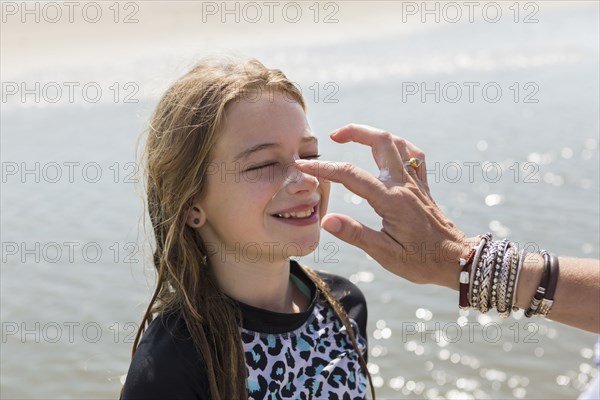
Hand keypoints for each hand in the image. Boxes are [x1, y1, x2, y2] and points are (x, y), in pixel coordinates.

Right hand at [296, 124, 475, 288]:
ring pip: (396, 143)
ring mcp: (416, 183)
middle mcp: (404, 185)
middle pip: (380, 141)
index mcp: (391, 200)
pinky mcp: (423, 186)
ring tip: (353, 138)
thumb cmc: (421, 261)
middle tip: (333, 137)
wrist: (457, 261)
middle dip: (354, 132)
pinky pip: (412, 155)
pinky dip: (397, 146)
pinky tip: (388, 151)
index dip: (325, 168)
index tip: (304, 165)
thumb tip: (327, 220)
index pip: (351, 176)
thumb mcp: (385, 254)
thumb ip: (356, 234)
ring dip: (373, 135)